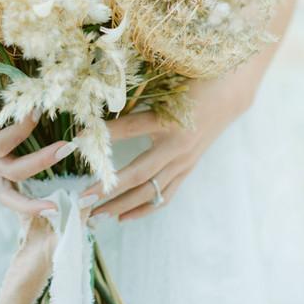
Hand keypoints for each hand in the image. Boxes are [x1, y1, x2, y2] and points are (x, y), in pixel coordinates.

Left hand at [82, 74, 250, 222]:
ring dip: (122, 206)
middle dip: (109, 188)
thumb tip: (100, 99)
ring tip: (96, 216)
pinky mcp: (186, 170)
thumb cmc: (192, 85)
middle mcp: (177, 146)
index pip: (129, 128)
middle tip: (83, 199)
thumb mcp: (165, 87)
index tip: (76, 138)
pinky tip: (123, 218)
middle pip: (139, 173)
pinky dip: (144, 209)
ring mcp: (183, 162)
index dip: (103, 133)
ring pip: (150, 191)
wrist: (227, 97)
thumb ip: (136, 95)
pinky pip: (165, 196)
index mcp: (169, 120)